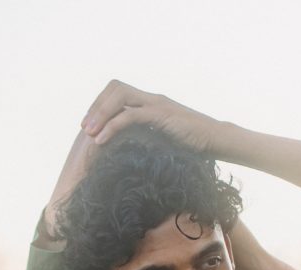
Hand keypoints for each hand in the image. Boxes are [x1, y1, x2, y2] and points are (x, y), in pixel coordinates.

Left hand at [79, 80, 227, 155]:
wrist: (215, 140)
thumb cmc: (190, 144)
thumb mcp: (160, 138)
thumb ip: (143, 136)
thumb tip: (122, 150)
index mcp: (149, 101)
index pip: (117, 90)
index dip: (99, 104)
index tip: (89, 125)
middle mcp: (151, 98)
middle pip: (115, 87)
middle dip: (96, 106)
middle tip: (85, 128)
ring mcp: (156, 104)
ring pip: (119, 97)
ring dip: (100, 114)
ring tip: (90, 134)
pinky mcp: (161, 115)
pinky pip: (130, 115)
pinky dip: (112, 126)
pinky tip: (102, 140)